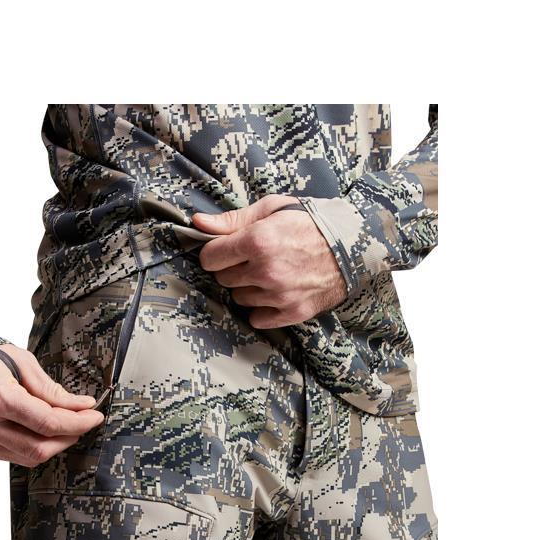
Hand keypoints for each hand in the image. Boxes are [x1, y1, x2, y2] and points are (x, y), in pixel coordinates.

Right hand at [0, 343, 103, 464]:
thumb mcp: (22, 363)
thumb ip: (52, 390)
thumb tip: (83, 407)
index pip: (47, 423)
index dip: (77, 423)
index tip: (94, 416)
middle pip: (39, 449)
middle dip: (67, 438)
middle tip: (82, 423)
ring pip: (25, 458)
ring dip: (50, 444)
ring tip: (62, 427)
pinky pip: (8, 455)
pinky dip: (27, 445)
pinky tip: (34, 430)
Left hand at [192, 194, 346, 327]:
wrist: (354, 244)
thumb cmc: (310, 222)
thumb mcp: (271, 209)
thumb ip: (231, 220)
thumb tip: (197, 223)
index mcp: (258, 241)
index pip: (210, 258)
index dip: (217, 251)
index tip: (228, 248)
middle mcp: (266, 270)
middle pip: (223, 279)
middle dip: (233, 268)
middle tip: (254, 258)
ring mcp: (279, 295)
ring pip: (239, 298)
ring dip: (249, 287)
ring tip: (270, 272)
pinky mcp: (292, 312)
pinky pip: (257, 318)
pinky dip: (263, 308)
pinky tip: (276, 291)